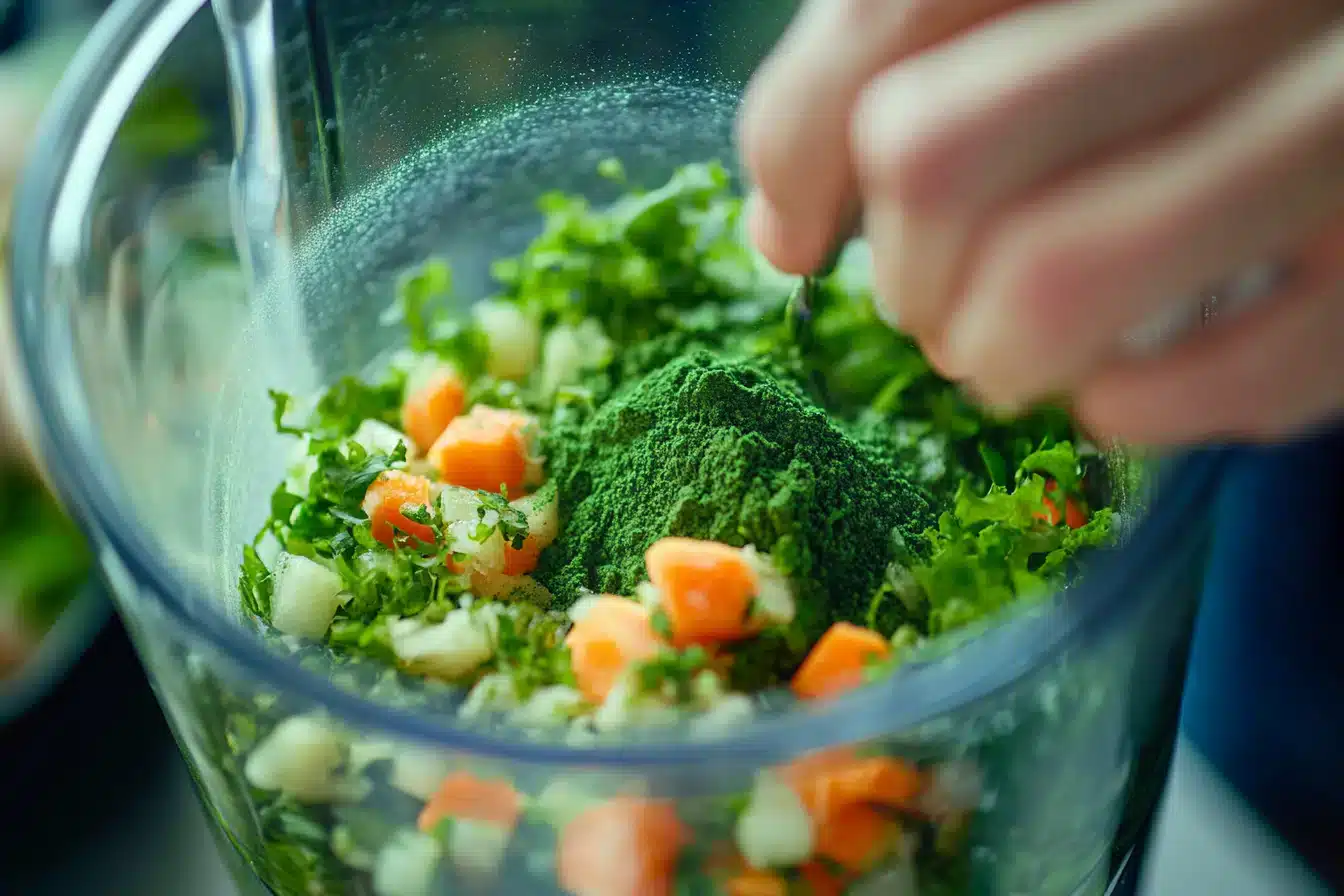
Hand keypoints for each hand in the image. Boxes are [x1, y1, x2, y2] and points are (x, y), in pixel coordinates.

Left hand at [739, 0, 1343, 444]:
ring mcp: (1332, 123)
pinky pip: (1225, 377)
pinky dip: (1128, 410)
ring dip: (996, 354)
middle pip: (935, 154)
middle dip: (904, 274)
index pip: (887, 17)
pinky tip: (1119, 388)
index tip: (800, 235)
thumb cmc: (1199, 51)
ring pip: (1051, 276)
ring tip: (1012, 353)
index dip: (796, 153)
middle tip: (937, 301)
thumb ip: (906, 64)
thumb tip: (779, 236)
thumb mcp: (1054, 8)